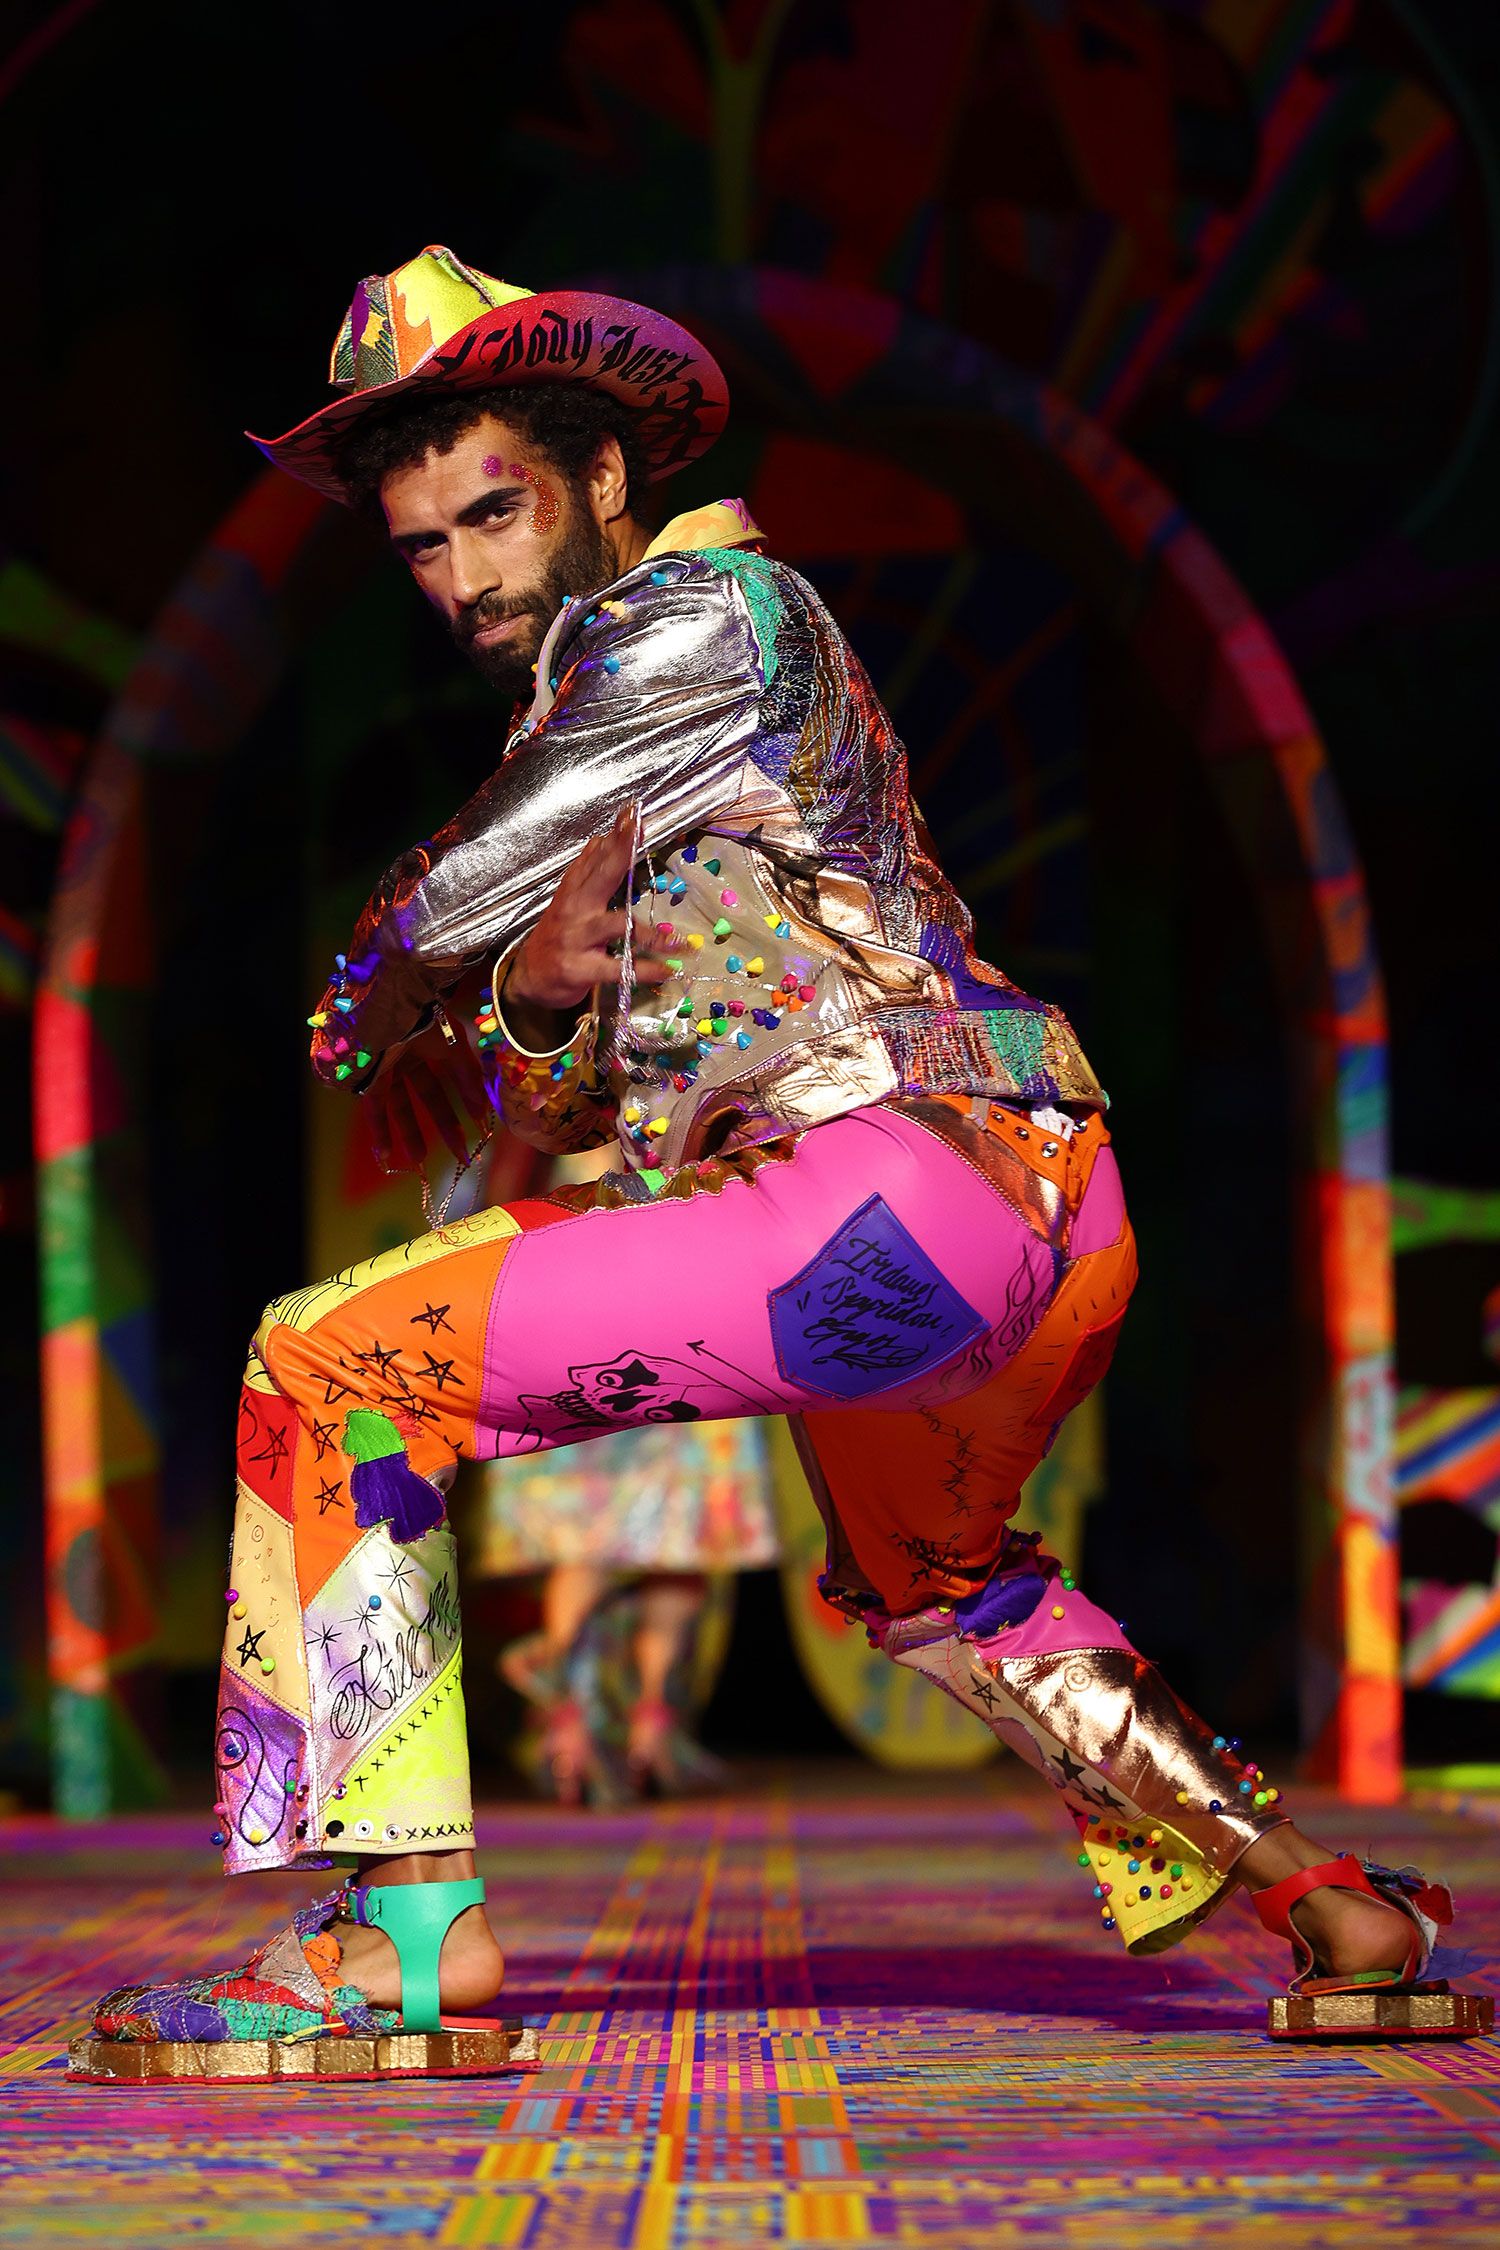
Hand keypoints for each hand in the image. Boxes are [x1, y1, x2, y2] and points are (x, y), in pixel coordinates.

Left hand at [361, 1008, 489, 1175]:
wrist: (392, 1002)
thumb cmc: (425, 1017)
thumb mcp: (455, 1047)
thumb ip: (469, 1077)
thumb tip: (484, 1111)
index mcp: (432, 1045)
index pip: (451, 1081)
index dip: (465, 1104)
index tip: (479, 1129)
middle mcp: (410, 1057)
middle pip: (429, 1097)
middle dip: (444, 1125)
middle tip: (460, 1154)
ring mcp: (388, 1068)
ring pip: (401, 1107)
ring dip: (410, 1133)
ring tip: (420, 1160)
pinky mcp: (367, 1078)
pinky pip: (374, 1109)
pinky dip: (380, 1132)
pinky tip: (386, 1155)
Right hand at [504, 804, 669, 1017]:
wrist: (531, 977)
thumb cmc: (560, 936)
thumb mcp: (569, 901)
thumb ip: (588, 873)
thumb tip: (603, 838)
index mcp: (574, 891)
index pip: (595, 856)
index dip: (615, 835)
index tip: (632, 813)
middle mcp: (574, 909)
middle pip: (601, 876)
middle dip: (621, 853)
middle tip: (640, 832)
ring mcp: (576, 938)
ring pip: (616, 926)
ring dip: (650, 934)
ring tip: (677, 939)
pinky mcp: (580, 968)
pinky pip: (618, 968)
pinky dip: (645, 970)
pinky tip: (667, 970)